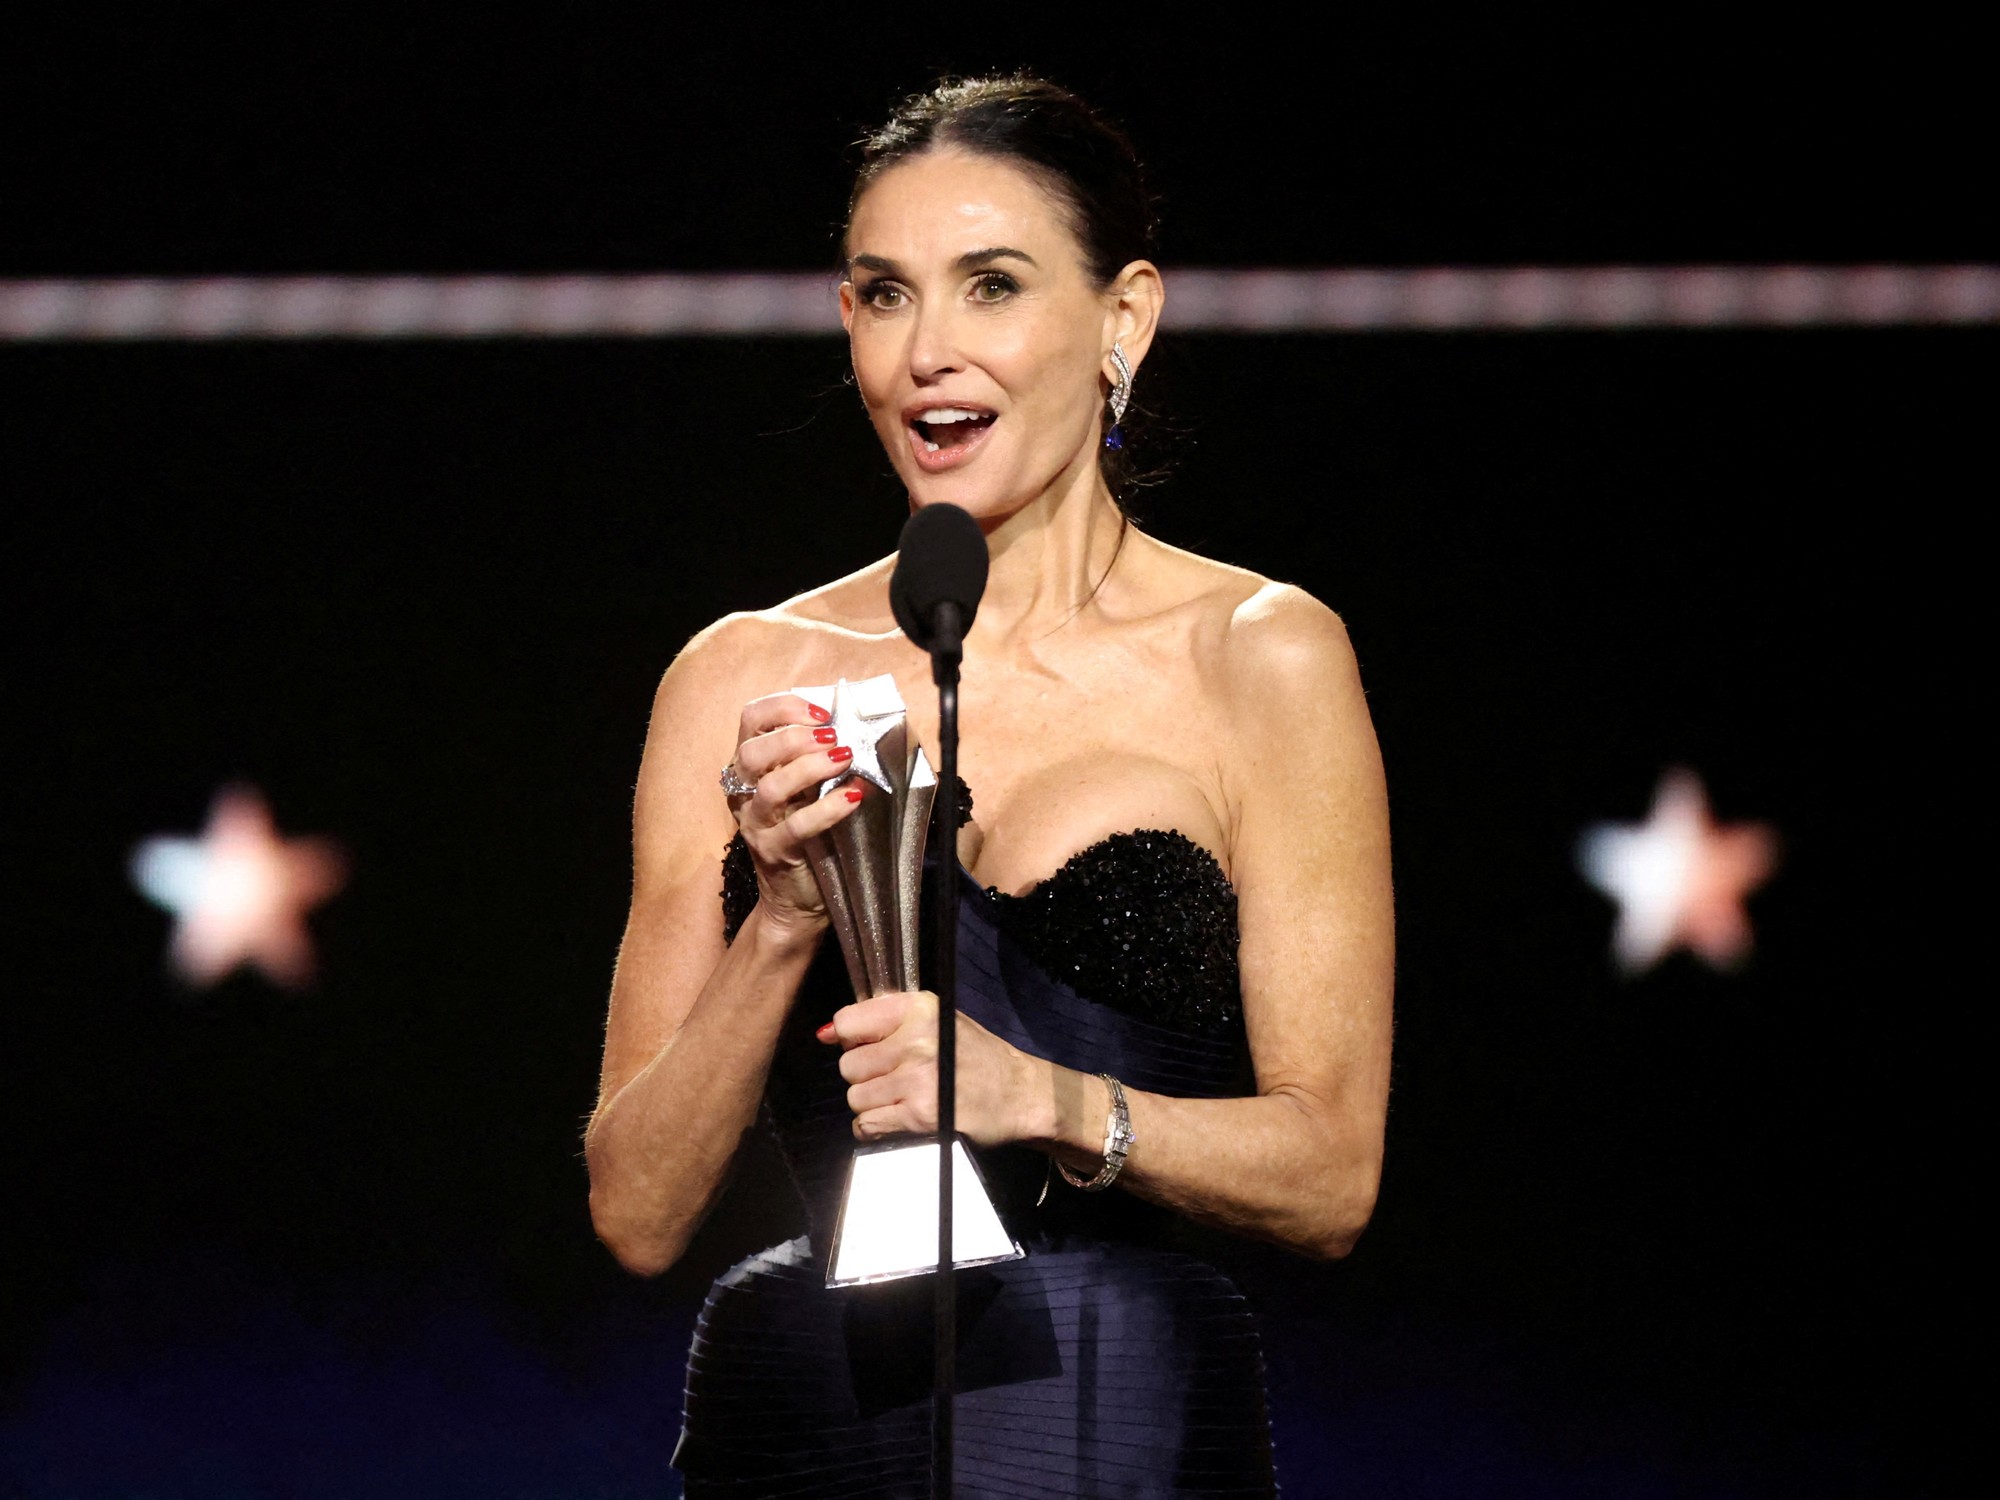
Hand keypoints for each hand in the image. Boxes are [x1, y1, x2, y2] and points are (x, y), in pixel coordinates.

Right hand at [728, 692, 862, 932]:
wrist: (796, 898)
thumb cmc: (807, 834)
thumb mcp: (806, 788)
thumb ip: (816, 758)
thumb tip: (855, 724)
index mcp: (749, 767)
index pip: (750, 720)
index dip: (783, 707)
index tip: (821, 711)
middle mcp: (743, 793)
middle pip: (752, 752)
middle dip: (795, 736)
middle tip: (834, 737)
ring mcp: (755, 825)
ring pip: (770, 788)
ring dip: (811, 768)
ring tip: (845, 758)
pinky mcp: (774, 852)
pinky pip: (797, 826)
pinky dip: (828, 808)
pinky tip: (854, 796)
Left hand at [820, 992, 1041, 1147]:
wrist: (1020, 1094)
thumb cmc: (976, 1057)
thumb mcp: (936, 1020)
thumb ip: (883, 1021)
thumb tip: (825, 1033)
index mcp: (919, 1008)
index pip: (849, 1021)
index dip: (850, 1039)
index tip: (864, 1047)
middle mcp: (917, 1039)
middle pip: (849, 1065)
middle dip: (865, 1076)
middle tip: (895, 1078)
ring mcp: (918, 1079)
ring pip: (855, 1097)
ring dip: (872, 1103)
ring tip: (902, 1098)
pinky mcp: (920, 1115)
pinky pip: (867, 1124)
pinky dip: (876, 1126)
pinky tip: (899, 1118)